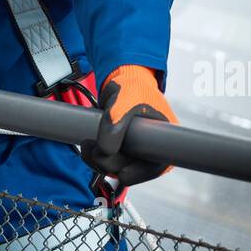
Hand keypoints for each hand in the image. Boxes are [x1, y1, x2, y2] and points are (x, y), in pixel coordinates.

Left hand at [80, 65, 177, 190]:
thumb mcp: (124, 101)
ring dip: (98, 161)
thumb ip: (115, 123)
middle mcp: (150, 150)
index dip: (135, 171)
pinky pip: (105, 162)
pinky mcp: (118, 148)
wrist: (121, 78)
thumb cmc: (133, 87)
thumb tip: (105, 151)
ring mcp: (133, 150)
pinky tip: (88, 146)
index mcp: (163, 142)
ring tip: (88, 144)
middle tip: (95, 147)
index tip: (120, 166)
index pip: (152, 169)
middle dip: (108, 162)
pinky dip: (94, 157)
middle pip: (129, 171)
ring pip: (114, 169)